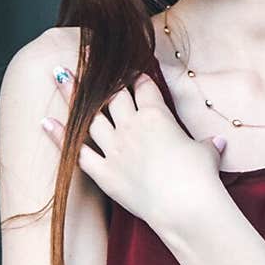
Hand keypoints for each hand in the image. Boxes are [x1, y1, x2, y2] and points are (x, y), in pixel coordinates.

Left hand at [43, 66, 226, 234]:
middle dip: (99, 73)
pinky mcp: (104, 172)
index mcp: (158, 116)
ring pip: (89, 115)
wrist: (186, 207)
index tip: (127, 67)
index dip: (135, 75)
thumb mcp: (208, 154)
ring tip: (59, 75)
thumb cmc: (201, 179)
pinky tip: (46, 121)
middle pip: (112, 93)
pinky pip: (76, 152)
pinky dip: (60, 137)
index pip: (143, 87)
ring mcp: (115, 149)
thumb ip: (208, 145)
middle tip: (85, 56)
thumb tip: (219, 142)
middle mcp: (132, 126)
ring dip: (73, 94)